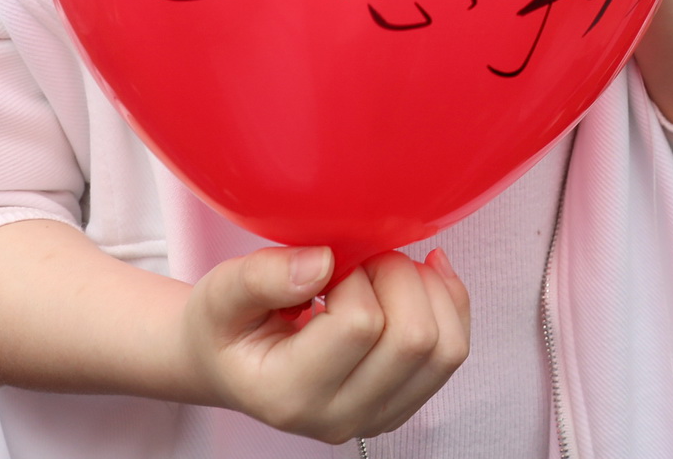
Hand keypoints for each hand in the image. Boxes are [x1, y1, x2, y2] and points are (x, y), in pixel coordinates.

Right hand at [181, 245, 469, 441]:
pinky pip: (452, 354)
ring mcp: (375, 416)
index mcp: (291, 394)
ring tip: (388, 266)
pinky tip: (420, 275)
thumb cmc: (223, 327)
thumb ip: (263, 276)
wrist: (226, 363)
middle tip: (363, 256)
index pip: (359, 324)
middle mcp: (339, 417)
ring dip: (428, 290)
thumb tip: (323, 261)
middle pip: (413, 340)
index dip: (355, 273)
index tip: (330, 259)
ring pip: (446, 349)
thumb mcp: (221, 291)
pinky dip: (448, 303)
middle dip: (397, 275)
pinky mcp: (399, 404)